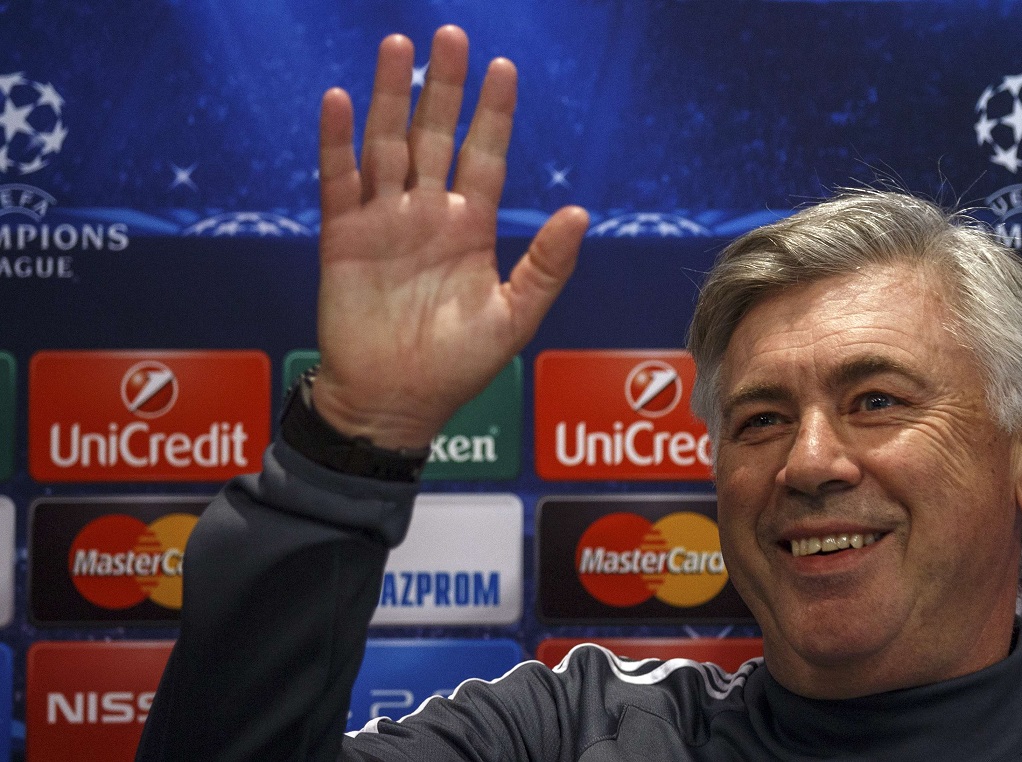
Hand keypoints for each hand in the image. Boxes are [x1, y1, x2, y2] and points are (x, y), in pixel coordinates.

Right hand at [311, 25, 587, 448]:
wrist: (394, 401)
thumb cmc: (456, 366)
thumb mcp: (514, 318)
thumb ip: (546, 266)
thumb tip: (582, 213)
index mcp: (470, 227)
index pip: (485, 156)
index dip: (493, 114)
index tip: (503, 68)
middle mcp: (428, 213)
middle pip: (435, 136)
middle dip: (443, 88)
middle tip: (452, 36)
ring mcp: (383, 221)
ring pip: (386, 145)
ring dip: (389, 98)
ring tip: (396, 48)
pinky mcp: (342, 237)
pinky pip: (338, 181)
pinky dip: (336, 142)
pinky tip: (339, 101)